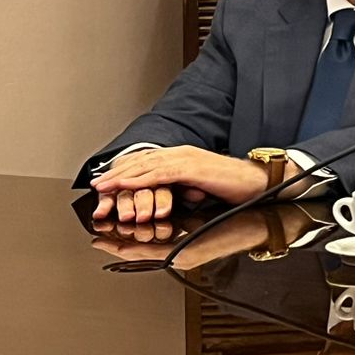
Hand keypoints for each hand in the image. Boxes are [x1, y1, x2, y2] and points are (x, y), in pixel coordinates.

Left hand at [92, 147, 278, 219]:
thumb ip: (181, 191)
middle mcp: (181, 154)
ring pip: (145, 165)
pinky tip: (123, 184)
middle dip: (116, 173)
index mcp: (183, 159)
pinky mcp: (191, 167)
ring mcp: (186, 158)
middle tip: (95, 183)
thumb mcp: (200, 191)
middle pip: (140, 161)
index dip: (126, 171)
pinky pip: (158, 173)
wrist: (258, 183)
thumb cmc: (234, 189)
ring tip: (102, 185)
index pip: (148, 162)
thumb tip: (166, 200)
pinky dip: (137, 179)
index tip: (107, 182)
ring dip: (120, 176)